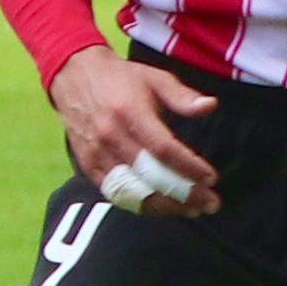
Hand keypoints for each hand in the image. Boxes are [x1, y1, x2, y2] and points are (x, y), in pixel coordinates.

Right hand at [52, 46, 218, 215]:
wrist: (74, 75)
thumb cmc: (121, 78)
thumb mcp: (155, 78)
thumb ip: (182, 95)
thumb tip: (211, 106)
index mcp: (129, 112)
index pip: (164, 150)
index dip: (190, 168)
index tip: (212, 178)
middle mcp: (110, 136)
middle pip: (151, 176)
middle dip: (185, 194)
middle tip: (211, 203)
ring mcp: (96, 153)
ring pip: (134, 192)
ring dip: (166, 206)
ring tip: (192, 210)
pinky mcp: (88, 164)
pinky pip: (115, 194)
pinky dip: (141, 205)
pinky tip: (162, 206)